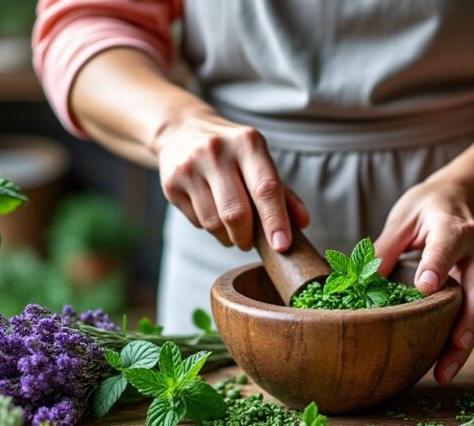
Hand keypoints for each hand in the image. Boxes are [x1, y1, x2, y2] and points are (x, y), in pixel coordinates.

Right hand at [152, 108, 308, 250]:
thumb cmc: (232, 153)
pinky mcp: (170, 183)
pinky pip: (197, 222)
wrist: (181, 131)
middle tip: (251, 242)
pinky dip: (210, 228)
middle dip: (247, 237)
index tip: (282, 246)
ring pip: (214, 223)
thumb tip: (303, 223)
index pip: (265, 188)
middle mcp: (216, 151)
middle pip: (236, 213)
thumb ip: (284, 193)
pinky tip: (211, 212)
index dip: (275, 221)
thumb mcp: (259, 161)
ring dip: (228, 237)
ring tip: (232, 228)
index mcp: (247, 143)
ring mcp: (189, 166)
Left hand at [375, 178, 473, 384]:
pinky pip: (473, 316)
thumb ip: (385, 248)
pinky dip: (461, 342)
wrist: (460, 198)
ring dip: (465, 344)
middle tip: (453, 349)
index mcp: (452, 228)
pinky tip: (445, 365)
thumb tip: (361, 282)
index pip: (447, 247)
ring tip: (444, 373)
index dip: (437, 267)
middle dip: (468, 323)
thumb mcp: (402, 218)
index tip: (424, 288)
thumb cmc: (427, 208)